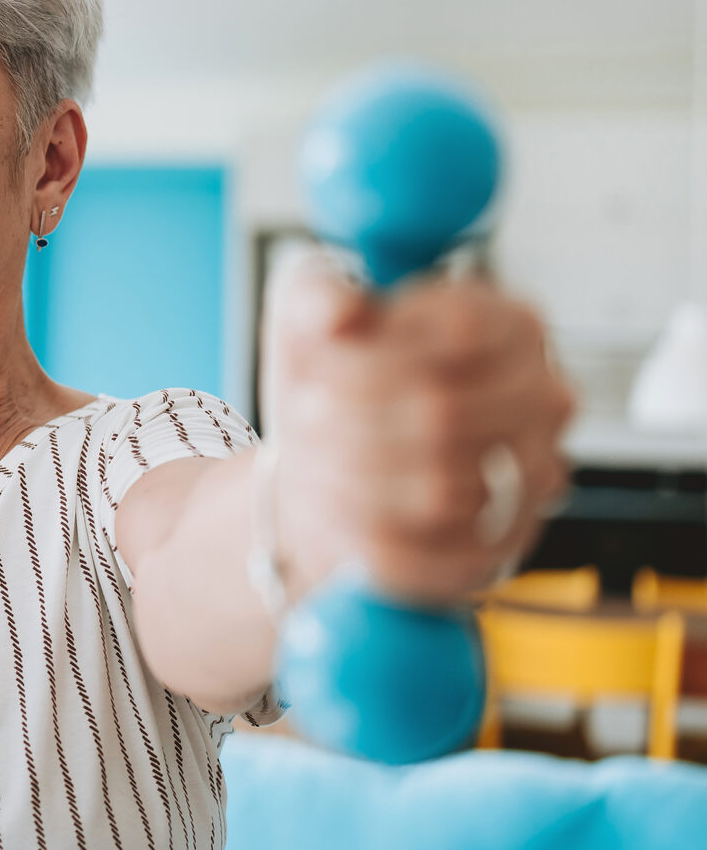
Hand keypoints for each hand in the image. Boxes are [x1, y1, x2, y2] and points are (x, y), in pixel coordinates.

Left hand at [265, 254, 574, 604]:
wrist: (328, 460)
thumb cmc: (333, 378)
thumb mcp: (310, 313)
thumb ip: (319, 296)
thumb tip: (339, 312)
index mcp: (513, 326)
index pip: (460, 332)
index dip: (372, 354)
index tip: (319, 362)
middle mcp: (544, 401)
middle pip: (446, 414)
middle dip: (350, 417)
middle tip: (304, 413)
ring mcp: (533, 481)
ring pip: (442, 491)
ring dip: (351, 474)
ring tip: (312, 455)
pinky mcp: (496, 550)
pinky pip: (429, 553)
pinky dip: (363, 533)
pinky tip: (333, 504)